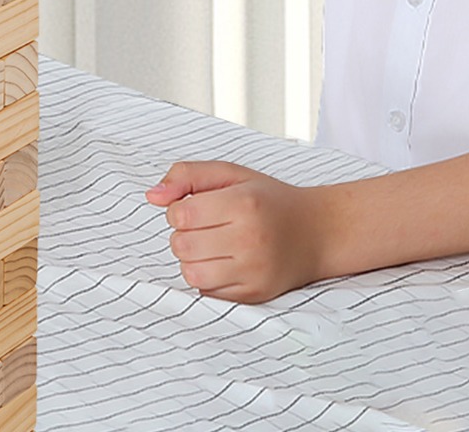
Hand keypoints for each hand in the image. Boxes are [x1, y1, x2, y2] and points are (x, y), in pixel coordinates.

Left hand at [146, 160, 332, 302]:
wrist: (316, 232)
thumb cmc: (266, 199)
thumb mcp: (230, 173)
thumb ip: (186, 175)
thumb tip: (152, 196)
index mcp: (243, 204)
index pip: (180, 213)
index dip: (177, 208)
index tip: (196, 206)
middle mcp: (250, 240)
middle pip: (181, 244)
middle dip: (183, 233)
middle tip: (204, 226)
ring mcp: (254, 272)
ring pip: (191, 272)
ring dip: (191, 257)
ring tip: (210, 244)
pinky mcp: (255, 295)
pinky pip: (207, 292)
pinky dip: (206, 277)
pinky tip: (222, 261)